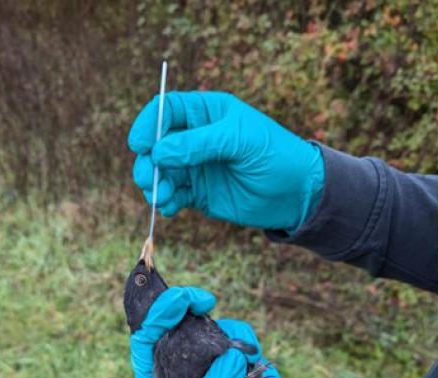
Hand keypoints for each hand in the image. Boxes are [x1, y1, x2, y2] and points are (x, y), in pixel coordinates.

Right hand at [128, 91, 324, 231]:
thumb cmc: (275, 155)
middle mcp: (194, 138)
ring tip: (162, 197)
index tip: (140, 144)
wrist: (296, 193)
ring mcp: (194, 166)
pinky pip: (172, 196)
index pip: (166, 110)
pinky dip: (166, 203)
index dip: (148, 125)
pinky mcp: (197, 193)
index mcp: (206, 112)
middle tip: (148, 178)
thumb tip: (159, 152)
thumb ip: (199, 144)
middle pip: (155, 144)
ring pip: (159, 172)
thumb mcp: (240, 141)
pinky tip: (171, 208)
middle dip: (146, 161)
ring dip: (154, 185)